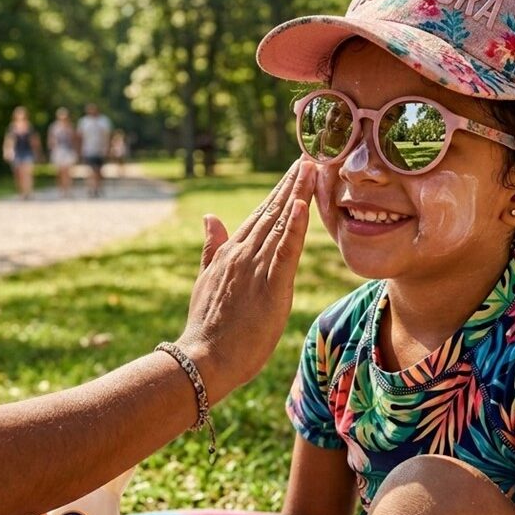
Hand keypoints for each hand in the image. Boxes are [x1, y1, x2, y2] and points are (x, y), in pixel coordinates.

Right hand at [178, 159, 315, 397]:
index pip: (259, 215)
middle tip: (310, 155)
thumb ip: (211, 247)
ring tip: (311, 168)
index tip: (293, 169)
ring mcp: (256, 268)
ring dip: (297, 193)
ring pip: (282, 223)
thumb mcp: (206, 280)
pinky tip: (304, 204)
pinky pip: (286, 251)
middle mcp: (243, 254)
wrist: (202, 359)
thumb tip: (209, 217)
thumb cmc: (206, 328)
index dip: (278, 191)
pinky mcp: (271, 286)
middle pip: (273, 211)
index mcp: (231, 253)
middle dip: (291, 183)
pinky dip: (296, 226)